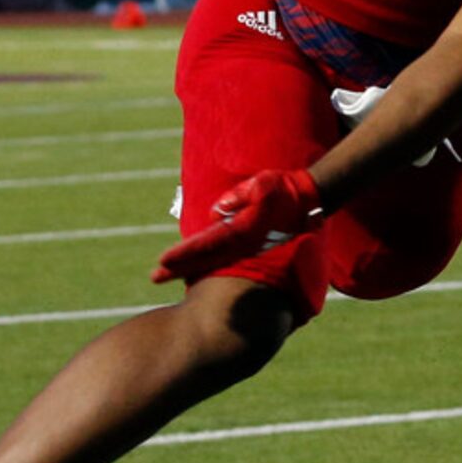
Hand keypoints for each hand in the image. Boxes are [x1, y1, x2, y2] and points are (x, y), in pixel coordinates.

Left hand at [153, 168, 323, 284]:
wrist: (307, 203)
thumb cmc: (283, 189)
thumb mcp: (261, 185)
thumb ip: (238, 197)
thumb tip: (215, 213)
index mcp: (243, 231)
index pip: (207, 244)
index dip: (185, 254)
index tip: (163, 261)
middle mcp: (242, 245)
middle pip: (205, 259)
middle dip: (179, 268)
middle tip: (154, 277)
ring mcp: (246, 249)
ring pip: (212, 262)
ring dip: (189, 269)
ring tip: (166, 274)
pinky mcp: (248, 248)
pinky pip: (221, 258)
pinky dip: (204, 265)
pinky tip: (191, 270)